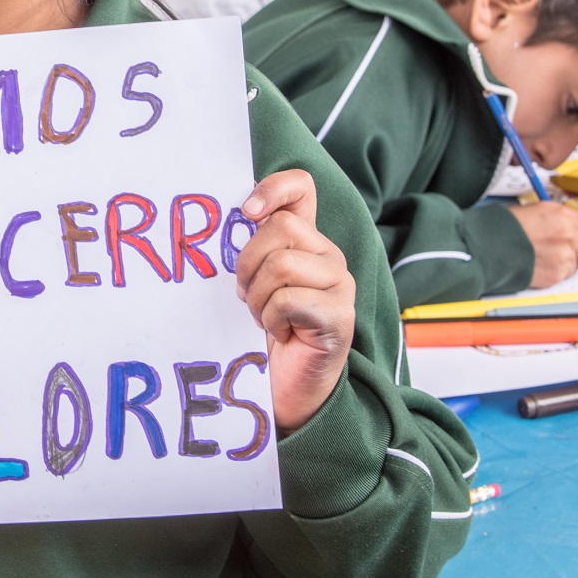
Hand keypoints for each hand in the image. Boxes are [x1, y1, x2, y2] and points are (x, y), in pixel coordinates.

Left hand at [234, 170, 354, 433]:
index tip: (247, 211)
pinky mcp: (339, 315)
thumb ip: (254, 250)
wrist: (289, 390)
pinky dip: (272, 320)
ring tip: (265, 319)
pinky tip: (281, 334)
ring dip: (259, 298)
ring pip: (282, 264)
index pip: (301, 188)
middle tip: (248, 297)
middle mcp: (329, 256)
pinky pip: (289, 300)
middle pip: (280, 229)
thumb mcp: (256, 283)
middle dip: (248, 265)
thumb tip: (237, 217)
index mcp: (307, 242)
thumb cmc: (271, 334)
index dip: (273, 187)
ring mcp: (340, 285)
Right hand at [510, 200, 577, 287]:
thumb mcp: (536, 211)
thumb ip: (560, 220)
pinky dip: (552, 275)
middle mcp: (569, 235)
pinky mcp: (556, 274)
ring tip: (544, 259)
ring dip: (565, 266)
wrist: (488, 244)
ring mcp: (564, 256)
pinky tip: (537, 266)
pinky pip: (562, 278)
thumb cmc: (505, 226)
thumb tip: (572, 229)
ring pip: (577, 267)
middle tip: (565, 254)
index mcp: (564, 215)